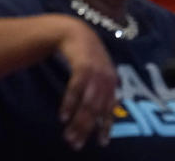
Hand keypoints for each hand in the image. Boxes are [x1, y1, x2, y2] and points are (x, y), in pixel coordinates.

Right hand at [56, 17, 118, 149]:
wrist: (74, 31)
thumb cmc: (84, 53)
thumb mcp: (96, 70)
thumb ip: (99, 87)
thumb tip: (96, 109)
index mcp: (111, 82)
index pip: (110, 109)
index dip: (106, 126)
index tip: (102, 143)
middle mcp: (106, 79)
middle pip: (97, 110)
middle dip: (86, 129)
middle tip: (76, 144)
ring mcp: (96, 73)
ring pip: (87, 104)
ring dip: (77, 122)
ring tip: (68, 136)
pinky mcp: (83, 66)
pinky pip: (76, 90)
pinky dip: (70, 104)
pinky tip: (63, 117)